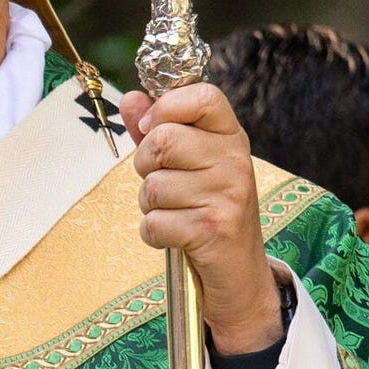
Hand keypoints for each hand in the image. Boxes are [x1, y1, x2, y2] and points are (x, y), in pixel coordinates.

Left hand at [119, 81, 282, 356]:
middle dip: (146, 166)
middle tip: (166, 184)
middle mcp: (235, 160)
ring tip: (177, 213)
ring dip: (151, 206)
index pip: (202, 95)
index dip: (166, 107)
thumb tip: (130, 99)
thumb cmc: (207, 210)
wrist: (238, 272)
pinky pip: (154, 222)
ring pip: (152, 185)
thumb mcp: (187, 164)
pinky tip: (177, 236)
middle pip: (162, 140)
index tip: (154, 128)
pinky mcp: (213, 230)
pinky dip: (154, 234)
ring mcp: (227, 195)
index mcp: (231, 136)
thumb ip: (158, 129)